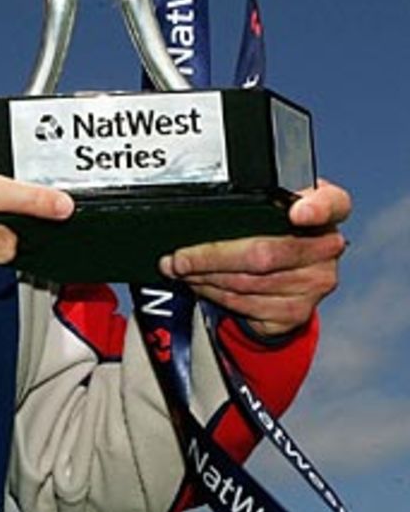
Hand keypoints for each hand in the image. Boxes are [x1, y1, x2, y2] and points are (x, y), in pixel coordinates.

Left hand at [159, 179, 350, 338]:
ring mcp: (314, 283)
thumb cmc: (273, 228)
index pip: (332, 203)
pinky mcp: (297, 312)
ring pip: (248, 283)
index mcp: (326, 210)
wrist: (289, 272)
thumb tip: (198, 209)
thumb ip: (254, 199)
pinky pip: (246, 305)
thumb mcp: (271, 204)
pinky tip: (200, 284)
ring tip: (181, 269)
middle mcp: (327, 247)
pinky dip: (214, 294)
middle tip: (179, 257)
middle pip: (264, 253)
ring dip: (205, 277)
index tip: (298, 212)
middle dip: (210, 257)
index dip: (316, 208)